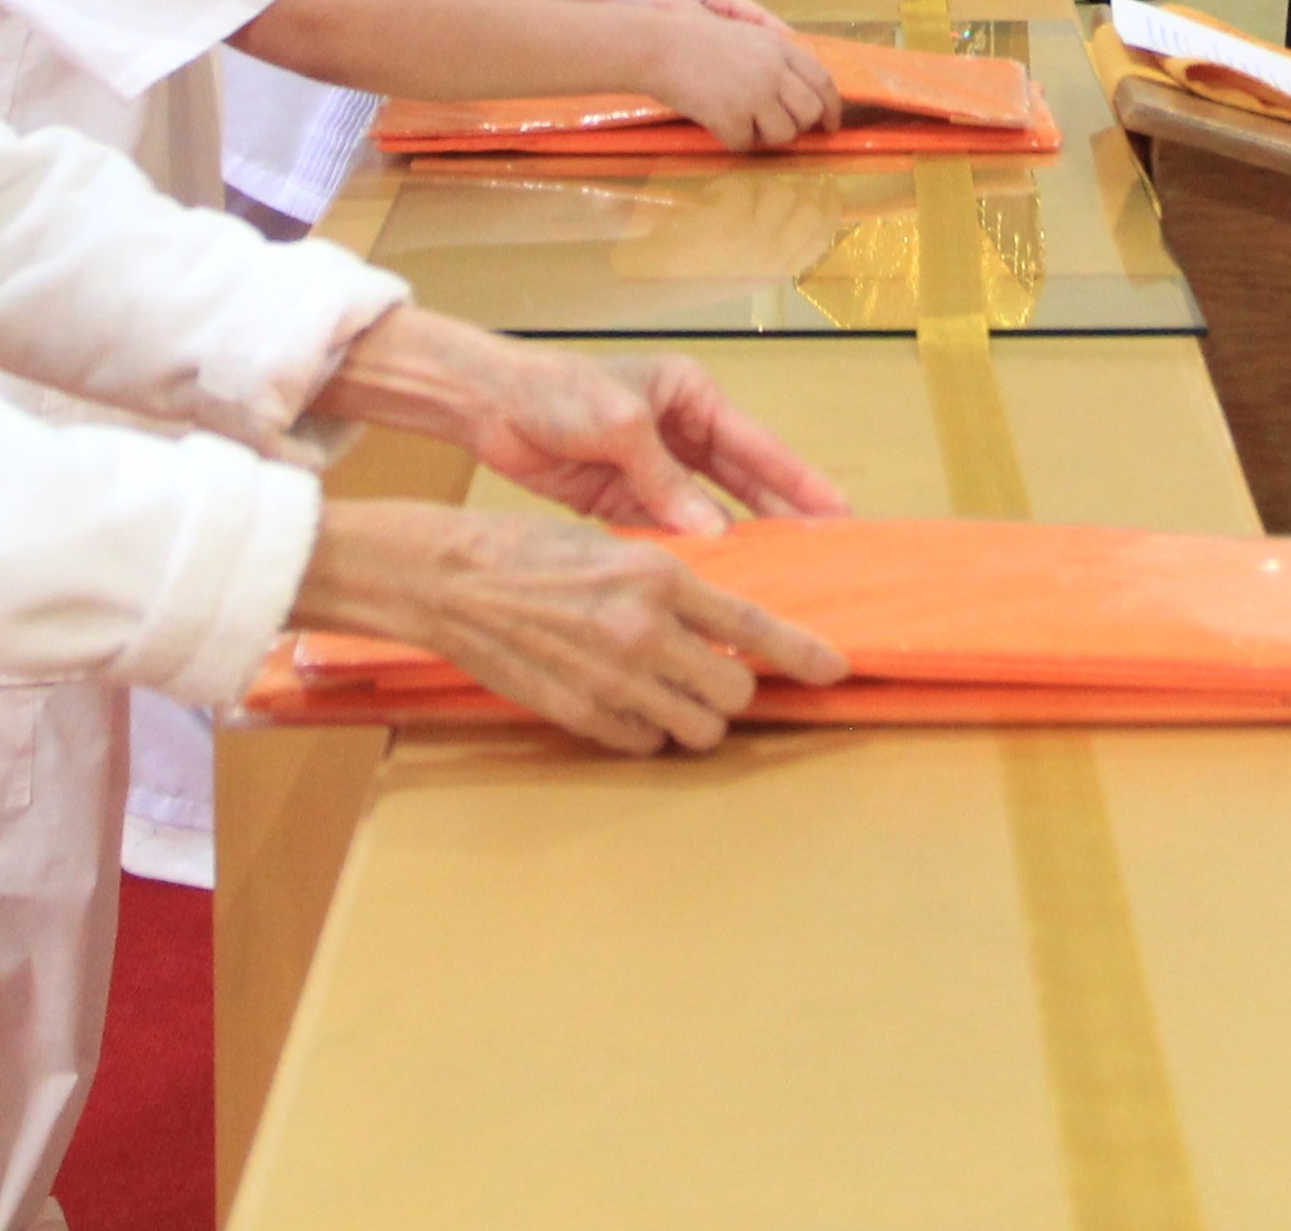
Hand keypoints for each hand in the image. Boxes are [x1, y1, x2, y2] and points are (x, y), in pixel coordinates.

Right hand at [290, 500, 848, 755]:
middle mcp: (644, 632)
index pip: (755, 630)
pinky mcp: (581, 714)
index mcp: (659, 576)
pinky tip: (627, 700)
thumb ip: (676, 590)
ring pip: (698, 730)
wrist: (456, 579)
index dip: (804, 655)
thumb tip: (727, 632)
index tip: (834, 668)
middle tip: (717, 674)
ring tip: (673, 689)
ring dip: (697, 716)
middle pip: (735, 696)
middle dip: (735, 690)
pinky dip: (648, 730)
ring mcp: (612, 680)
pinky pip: (645, 743)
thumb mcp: (618, 548)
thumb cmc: (534, 552)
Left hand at [321, 314, 848, 530]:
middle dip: (781, 517)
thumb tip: (713, 533)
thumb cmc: (557, 392)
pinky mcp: (623, 500)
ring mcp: (654, 469)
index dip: (800, 481)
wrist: (490, 406)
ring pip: (709, 512)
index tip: (839, 512)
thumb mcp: (620, 424)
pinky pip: (668, 530)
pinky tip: (712, 583)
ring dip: (738, 542)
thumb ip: (666, 479)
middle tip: (823, 555)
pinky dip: (688, 555)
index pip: (757, 445)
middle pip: (743, 483)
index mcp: (691, 396)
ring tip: (777, 577)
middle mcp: (681, 432)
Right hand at [637, 10, 838, 151]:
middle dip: (800, 126)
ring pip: (783, 134)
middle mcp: (773, 71)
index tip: (831, 124)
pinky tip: (718, 126)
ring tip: (743, 123)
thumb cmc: (695, 38)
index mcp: (779, 47)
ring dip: (766, 137)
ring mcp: (754, 95)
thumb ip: (774, 58)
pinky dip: (733, 141)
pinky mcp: (732, 118)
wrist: (659, 46)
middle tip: (782, 129)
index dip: (832, 106)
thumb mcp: (745, 34)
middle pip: (809, 112)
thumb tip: (797, 91)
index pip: (822, 81)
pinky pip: (745, 144)